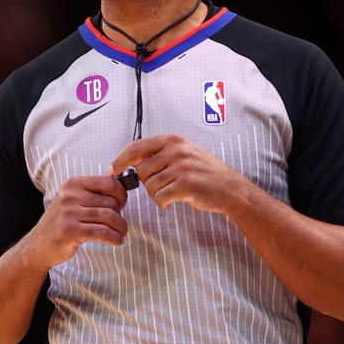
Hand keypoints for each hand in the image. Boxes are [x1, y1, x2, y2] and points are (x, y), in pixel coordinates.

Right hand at [29, 175, 128, 266]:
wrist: (38, 245)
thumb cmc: (61, 223)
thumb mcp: (72, 201)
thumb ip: (93, 194)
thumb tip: (122, 191)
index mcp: (73, 184)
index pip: (108, 182)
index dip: (121, 194)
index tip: (122, 204)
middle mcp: (71, 196)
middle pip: (111, 202)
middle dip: (120, 215)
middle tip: (120, 224)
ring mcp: (70, 213)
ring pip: (110, 217)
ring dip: (121, 228)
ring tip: (121, 234)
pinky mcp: (71, 231)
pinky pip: (103, 232)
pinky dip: (115, 238)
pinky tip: (117, 241)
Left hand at [111, 134, 251, 213]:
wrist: (230, 188)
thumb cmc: (205, 173)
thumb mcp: (184, 154)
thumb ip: (160, 154)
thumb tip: (131, 161)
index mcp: (173, 140)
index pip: (137, 146)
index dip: (121, 159)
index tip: (112, 169)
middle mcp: (176, 150)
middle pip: (142, 171)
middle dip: (148, 184)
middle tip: (164, 187)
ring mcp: (181, 166)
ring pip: (150, 187)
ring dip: (158, 195)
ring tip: (173, 194)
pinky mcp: (186, 184)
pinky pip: (160, 198)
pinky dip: (164, 203)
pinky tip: (174, 201)